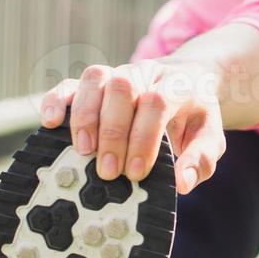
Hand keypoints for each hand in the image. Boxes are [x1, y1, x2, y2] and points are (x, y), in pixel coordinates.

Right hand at [38, 57, 226, 194]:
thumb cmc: (194, 116)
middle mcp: (145, 74)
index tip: (136, 172)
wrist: (186, 80)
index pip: (157, 103)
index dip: (144, 138)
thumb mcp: (208, 138)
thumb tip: (181, 184)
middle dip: (113, 133)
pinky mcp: (96, 82)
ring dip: (85, 117)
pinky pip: (71, 82)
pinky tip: (50, 123)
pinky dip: (57, 100)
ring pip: (96, 80)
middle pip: (123, 89)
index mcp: (177, 85)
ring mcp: (117, 73)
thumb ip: (199, 160)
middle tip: (108, 171)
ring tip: (84, 151)